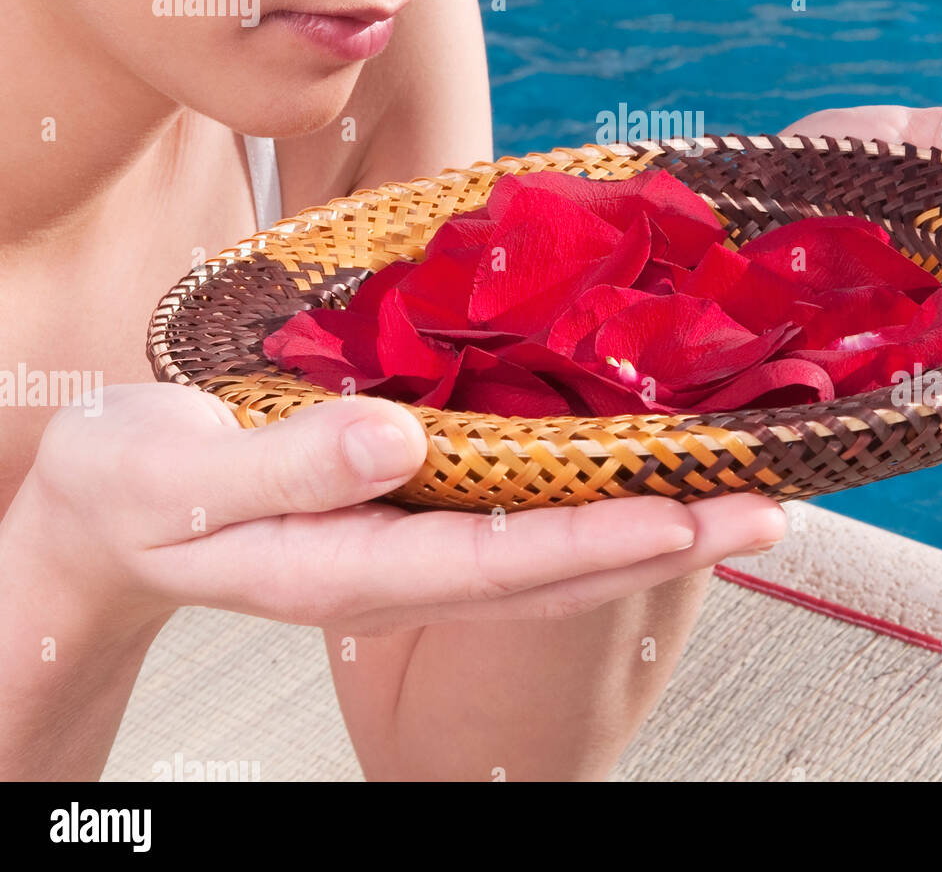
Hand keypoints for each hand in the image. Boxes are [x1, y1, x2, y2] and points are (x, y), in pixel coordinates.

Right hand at [11, 383, 787, 639]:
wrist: (107, 510)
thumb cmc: (131, 489)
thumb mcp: (177, 475)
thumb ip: (284, 466)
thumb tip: (393, 437)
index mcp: (346, 565)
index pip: (495, 564)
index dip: (595, 539)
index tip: (686, 512)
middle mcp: (397, 562)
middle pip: (553, 568)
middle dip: (665, 540)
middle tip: (770, 508)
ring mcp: (409, 540)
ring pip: (549, 546)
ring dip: (649, 522)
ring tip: (741, 493)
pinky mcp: (409, 507)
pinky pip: (516, 510)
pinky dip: (590, 493)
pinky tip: (639, 466)